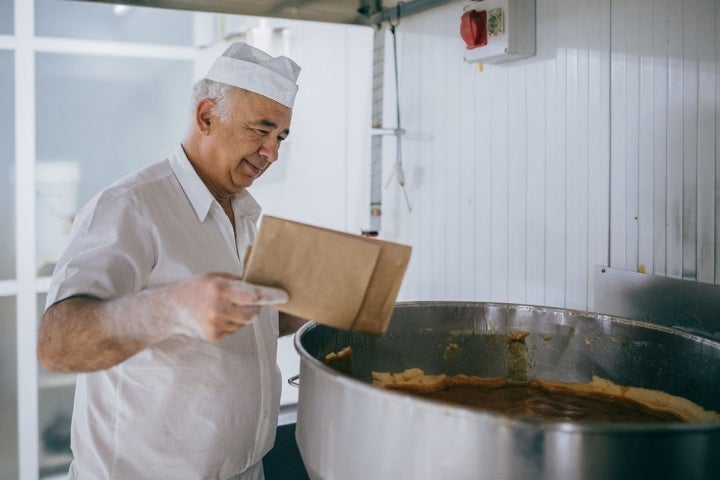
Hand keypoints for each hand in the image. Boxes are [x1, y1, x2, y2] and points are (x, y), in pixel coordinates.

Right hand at [172, 272, 287, 340]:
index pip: (252, 294)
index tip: (284, 296)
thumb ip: (238, 282)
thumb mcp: (216, 277)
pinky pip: (235, 330)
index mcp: (220, 289)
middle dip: (255, 308)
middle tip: (245, 301)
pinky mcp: (214, 336)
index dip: (270, 296)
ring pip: (245, 323)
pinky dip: (232, 323)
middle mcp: (218, 308)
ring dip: (242, 316)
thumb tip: (262, 287)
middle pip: (252, 313)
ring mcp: (216, 325)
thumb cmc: (196, 288)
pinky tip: (217, 317)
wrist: (171, 309)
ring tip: (224, 308)